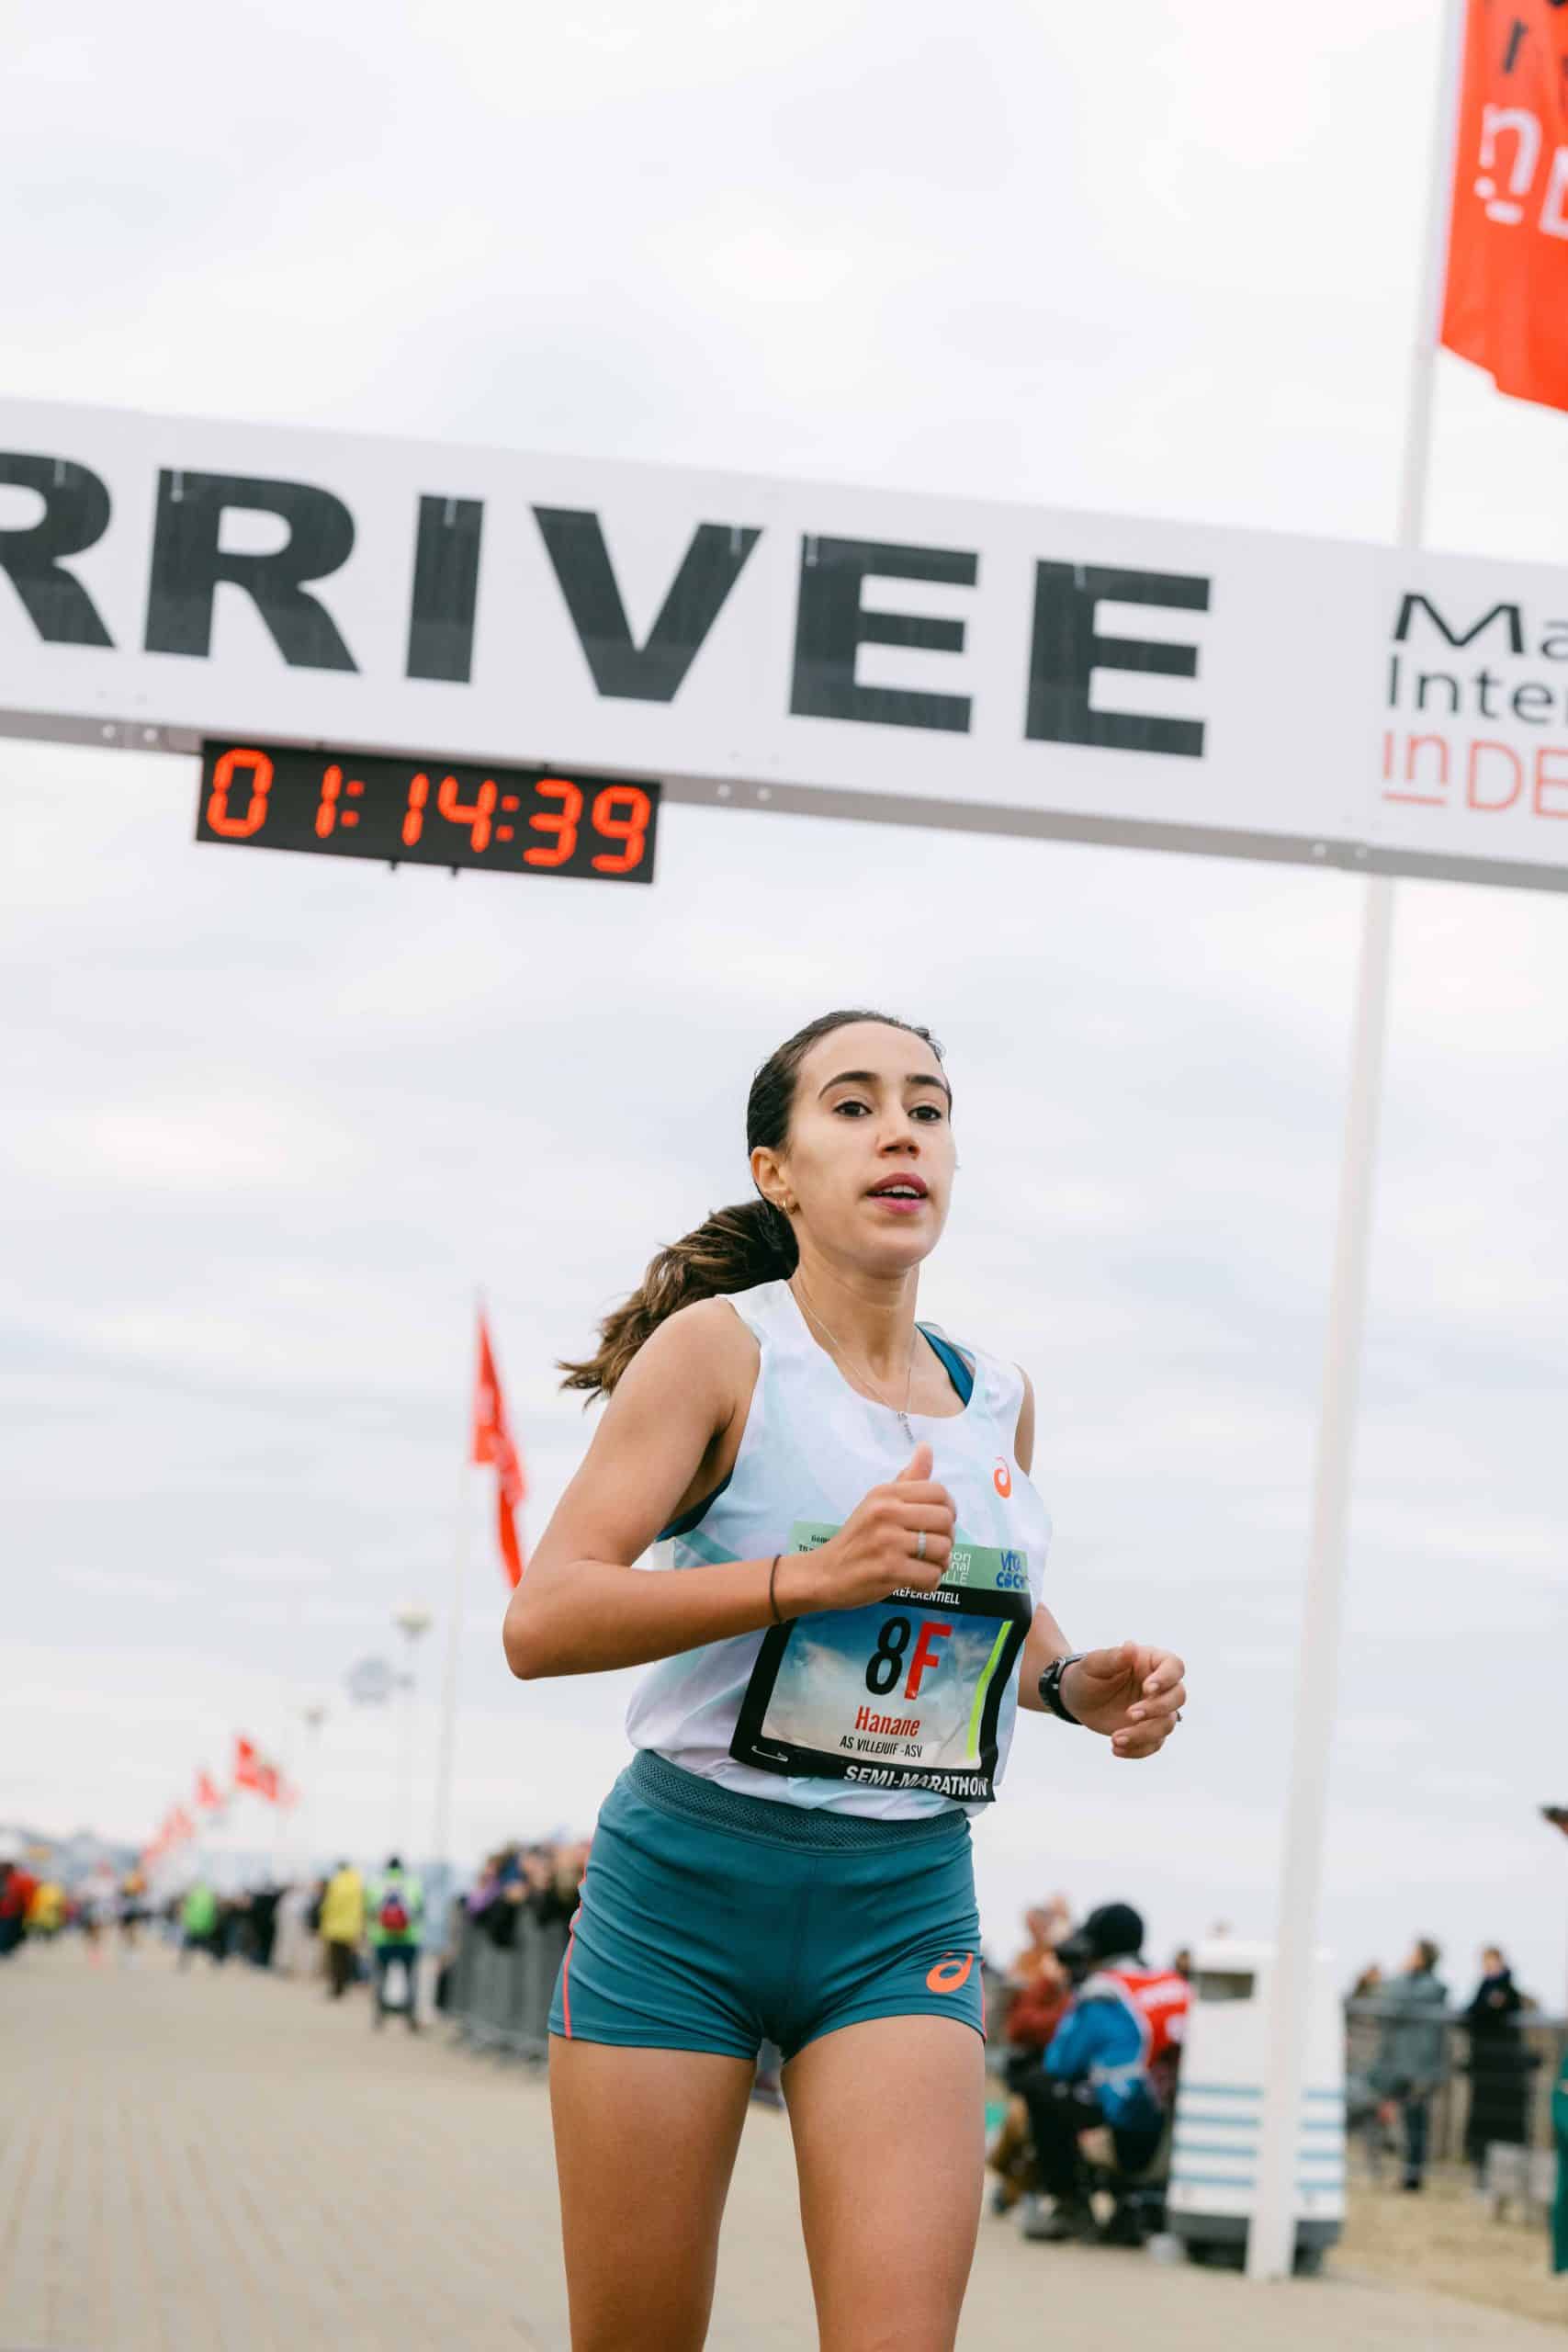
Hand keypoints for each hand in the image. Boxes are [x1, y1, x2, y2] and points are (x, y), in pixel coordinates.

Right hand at [787, 1443, 953, 1613]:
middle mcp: (886, 1512)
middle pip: (945, 1520)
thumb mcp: (877, 1502)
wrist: (825, 1573)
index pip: (939, 1491)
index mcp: (885, 1493)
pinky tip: (916, 1581)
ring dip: (940, 1563)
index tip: (938, 1524)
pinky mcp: (889, 1569)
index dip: (949, 1509)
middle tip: (932, 1548)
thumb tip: (927, 1447)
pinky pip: (931, 1575)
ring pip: (942, 1549)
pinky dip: (929, 1583)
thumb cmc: (857, 1538)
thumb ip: (907, 1479)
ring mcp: (887, 1541)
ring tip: (924, 1565)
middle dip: (947, 1538)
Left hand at [1063, 1643, 1185, 1758]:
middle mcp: (1160, 1687)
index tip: (1148, 1688)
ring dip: (1144, 1734)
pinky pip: (1154, 1744)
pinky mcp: (1149, 1731)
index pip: (1174, 1666)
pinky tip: (1116, 1748)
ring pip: (1167, 1724)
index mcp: (1151, 1662)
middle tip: (1130, 1714)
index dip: (1167, 1678)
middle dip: (1158, 1708)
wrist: (1077, 1699)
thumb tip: (1131, 1647)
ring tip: (1115, 1738)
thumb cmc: (1087, 1675)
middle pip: (1178, 1697)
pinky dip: (1138, 1750)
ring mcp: (1157, 1710)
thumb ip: (1113, 1657)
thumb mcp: (1093, 1665)